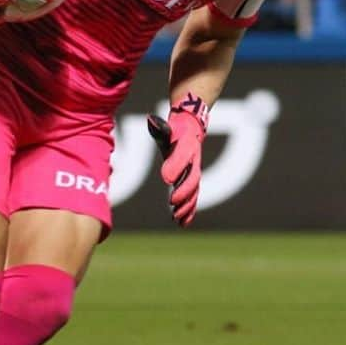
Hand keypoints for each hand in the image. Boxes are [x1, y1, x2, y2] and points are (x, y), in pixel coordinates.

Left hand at [147, 93, 208, 227]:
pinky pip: (193, 197)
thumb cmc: (175, 130)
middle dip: (183, 191)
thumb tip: (151, 121)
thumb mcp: (167, 127)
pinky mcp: (192, 181)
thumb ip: (160, 127)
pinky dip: (189, 210)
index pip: (182, 157)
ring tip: (177, 218)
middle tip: (173, 202)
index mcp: (187, 146)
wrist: (191, 129)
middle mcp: (193, 162)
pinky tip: (182, 223)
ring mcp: (194, 172)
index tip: (166, 178)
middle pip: (192, 178)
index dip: (175, 167)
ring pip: (194, 191)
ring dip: (186, 205)